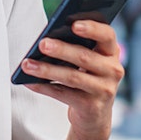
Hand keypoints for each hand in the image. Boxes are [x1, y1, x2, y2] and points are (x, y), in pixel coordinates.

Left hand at [19, 19, 122, 139]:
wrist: (95, 114)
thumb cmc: (88, 77)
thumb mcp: (91, 61)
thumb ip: (79, 47)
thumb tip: (47, 40)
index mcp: (112, 52)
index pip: (107, 35)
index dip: (92, 29)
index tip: (74, 25)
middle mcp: (112, 70)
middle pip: (84, 57)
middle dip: (61, 50)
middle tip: (42, 44)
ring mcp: (104, 90)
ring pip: (72, 77)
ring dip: (47, 70)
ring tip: (28, 64)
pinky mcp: (91, 106)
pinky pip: (63, 94)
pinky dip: (44, 87)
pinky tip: (30, 81)